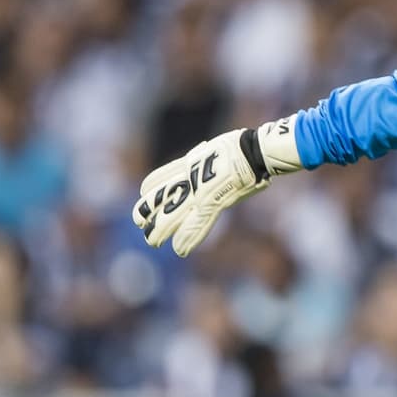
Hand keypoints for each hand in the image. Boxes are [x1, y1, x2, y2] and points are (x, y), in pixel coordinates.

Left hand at [133, 115, 301, 255]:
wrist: (254, 150)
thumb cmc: (240, 147)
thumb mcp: (213, 149)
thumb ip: (205, 157)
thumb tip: (206, 153)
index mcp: (188, 164)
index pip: (158, 178)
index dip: (149, 189)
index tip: (143, 195)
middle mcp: (188, 178)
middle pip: (159, 198)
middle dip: (147, 213)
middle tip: (142, 224)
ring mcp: (199, 191)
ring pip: (172, 214)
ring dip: (161, 229)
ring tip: (153, 241)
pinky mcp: (214, 201)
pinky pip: (198, 223)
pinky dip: (189, 237)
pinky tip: (180, 249)